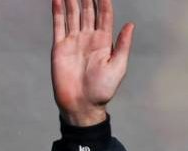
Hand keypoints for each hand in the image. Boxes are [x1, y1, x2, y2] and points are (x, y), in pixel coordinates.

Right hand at [51, 0, 134, 125]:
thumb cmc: (103, 90)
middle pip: (88, 12)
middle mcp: (88, 39)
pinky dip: (57, 11)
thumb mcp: (118, 67)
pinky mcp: (60, 47)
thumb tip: (130, 25)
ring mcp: (73, 41)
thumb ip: (123, 45)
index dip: (104, 3)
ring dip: (72, 1)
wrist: (82, 104)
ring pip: (72, 15)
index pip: (104, 17)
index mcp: (104, 43)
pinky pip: (58, 25)